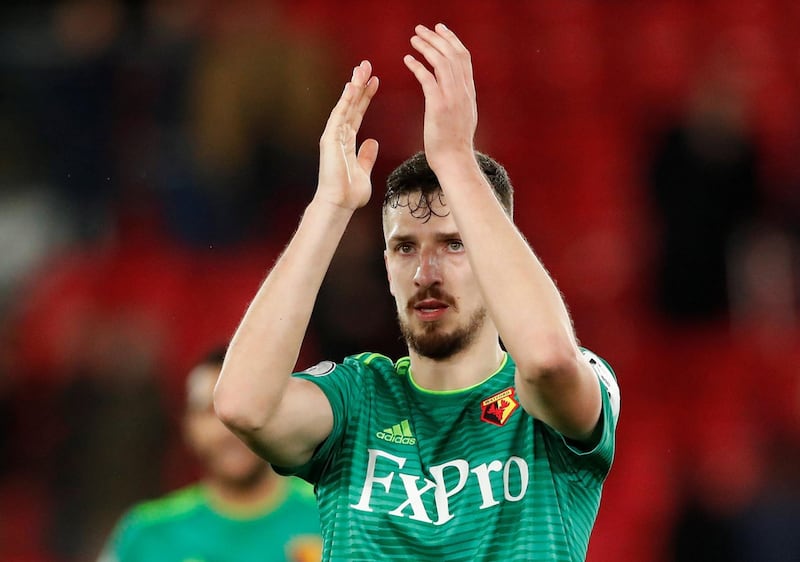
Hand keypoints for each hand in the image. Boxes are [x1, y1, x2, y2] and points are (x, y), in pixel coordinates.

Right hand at [316, 60, 379, 210]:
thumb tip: (373, 142)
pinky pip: (339, 115)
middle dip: (359, 85)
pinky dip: (346, 100)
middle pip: (350, 105)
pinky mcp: (330, 139)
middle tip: (367, 66)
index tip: (375, 82)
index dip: (366, 97)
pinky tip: (353, 86)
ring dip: (354, 86)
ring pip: (345, 106)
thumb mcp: (364, 171)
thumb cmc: (350, 193)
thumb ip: (367, 155)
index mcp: (347, 142)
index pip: (358, 114)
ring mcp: (333, 136)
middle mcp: (338, 136)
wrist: (339, 204)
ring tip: (362, 68)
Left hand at [404, 23, 476, 170]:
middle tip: (422, 29)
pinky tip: (408, 60)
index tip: (440, 30)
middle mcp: (463, 91)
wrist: (455, 161)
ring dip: (426, 47)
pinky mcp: (438, 106)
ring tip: (413, 39)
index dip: (452, 40)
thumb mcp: (464, 115)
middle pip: (453, 54)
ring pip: (442, 62)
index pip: (463, 58)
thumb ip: (461, 98)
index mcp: (469, 92)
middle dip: (437, 37)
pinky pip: (428, 79)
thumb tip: (456, 88)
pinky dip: (418, 66)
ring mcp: (452, 98)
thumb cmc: (454, 144)